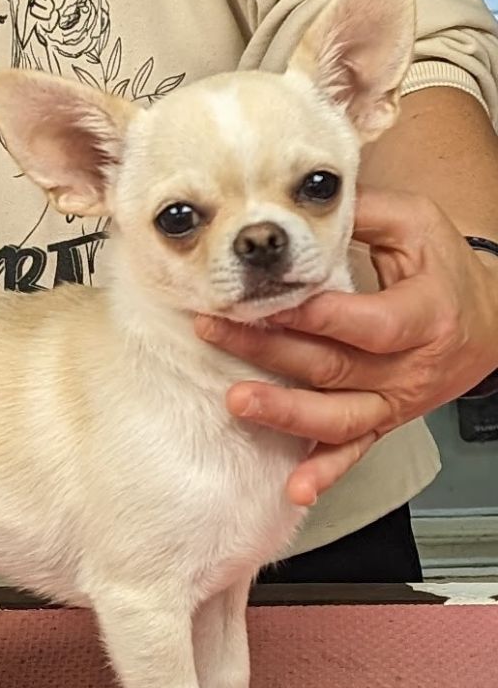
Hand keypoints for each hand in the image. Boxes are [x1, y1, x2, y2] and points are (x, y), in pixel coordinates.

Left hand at [195, 188, 497, 506]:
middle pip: (334, 365)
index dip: (317, 314)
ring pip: (337, 415)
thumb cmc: (444, 270)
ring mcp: (394, 401)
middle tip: (218, 331)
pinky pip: (354, 451)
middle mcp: (408, 366)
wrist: (488, 322)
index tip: (270, 300)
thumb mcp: (417, 225)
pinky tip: (297, 488)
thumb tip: (299, 199)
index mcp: (424, 314)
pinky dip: (325, 471)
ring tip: (237, 401)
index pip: (365, 321)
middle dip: (271, 352)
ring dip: (285, 412)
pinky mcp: (383, 422)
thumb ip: (363, 212)